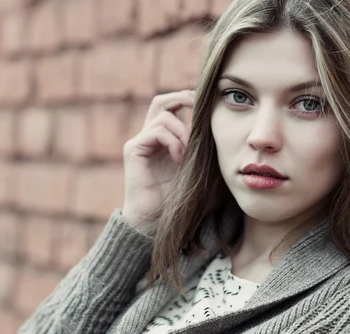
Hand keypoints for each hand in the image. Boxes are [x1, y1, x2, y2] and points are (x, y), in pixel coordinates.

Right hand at [121, 90, 194, 234]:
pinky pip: (157, 131)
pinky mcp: (133, 149)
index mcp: (163, 139)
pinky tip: (178, 159)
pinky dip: (173, 142)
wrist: (153, 220)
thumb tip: (216, 126)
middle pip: (161, 101)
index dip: (188, 100)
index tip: (207, 106)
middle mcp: (149, 137)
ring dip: (182, 132)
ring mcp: (139, 142)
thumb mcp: (192, 167)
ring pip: (163, 115)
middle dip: (182, 98)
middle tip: (199, 106)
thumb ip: (197, 148)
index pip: (172, 107)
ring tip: (187, 154)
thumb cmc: (175, 198)